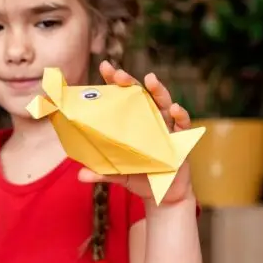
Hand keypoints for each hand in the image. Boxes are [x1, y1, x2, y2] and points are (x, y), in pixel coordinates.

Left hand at [77, 61, 195, 205]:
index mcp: (133, 121)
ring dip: (158, 90)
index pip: (122, 97)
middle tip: (119, 74)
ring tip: (151, 79)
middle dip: (130, 81)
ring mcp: (166, 126)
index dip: (114, 81)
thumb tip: (80, 175)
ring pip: (163, 102)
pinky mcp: (181, 138)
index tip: (105, 67)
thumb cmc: (139, 176)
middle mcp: (150, 118)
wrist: (163, 195)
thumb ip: (101, 172)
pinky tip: (174, 108)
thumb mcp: (118, 174)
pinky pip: (182, 123)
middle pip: (141, 94)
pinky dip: (180, 115)